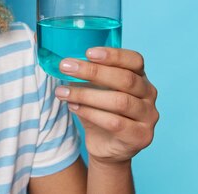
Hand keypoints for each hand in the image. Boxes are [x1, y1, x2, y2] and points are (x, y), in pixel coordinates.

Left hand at [54, 47, 158, 163]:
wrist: (108, 147)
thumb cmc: (99, 110)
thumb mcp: (93, 88)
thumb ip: (83, 71)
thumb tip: (49, 50)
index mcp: (140, 76)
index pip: (134, 60)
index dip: (113, 55)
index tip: (88, 52)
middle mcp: (148, 94)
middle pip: (125, 79)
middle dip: (92, 72)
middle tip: (65, 67)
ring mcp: (148, 117)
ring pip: (119, 101)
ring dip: (86, 95)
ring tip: (62, 92)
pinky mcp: (140, 136)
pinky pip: (114, 122)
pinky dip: (90, 113)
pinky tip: (73, 107)